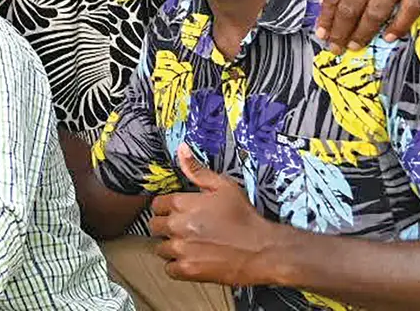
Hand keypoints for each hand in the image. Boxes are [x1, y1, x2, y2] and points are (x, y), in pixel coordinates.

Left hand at [149, 145, 283, 286]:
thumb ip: (197, 170)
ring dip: (171, 247)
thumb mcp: (224, 187)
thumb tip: (181, 150)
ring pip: (160, 248)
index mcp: (182, 203)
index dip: (166, 208)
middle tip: (183, 230)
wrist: (264, 250)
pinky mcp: (188, 270)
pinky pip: (169, 269)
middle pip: (154, 226)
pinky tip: (190, 260)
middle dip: (166, 227)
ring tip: (188, 246)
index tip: (177, 213)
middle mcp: (177, 225)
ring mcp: (181, 249)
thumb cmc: (245, 218)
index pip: (156, 204)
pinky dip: (176, 266)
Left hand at [314, 0, 419, 51]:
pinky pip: (408, 12)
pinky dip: (398, 26)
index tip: (321, 33)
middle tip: (335, 48)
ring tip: (354, 46)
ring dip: (363, 33)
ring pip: (375, 13)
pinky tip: (388, 38)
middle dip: (340, 31)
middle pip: (351, 8)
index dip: (326, 17)